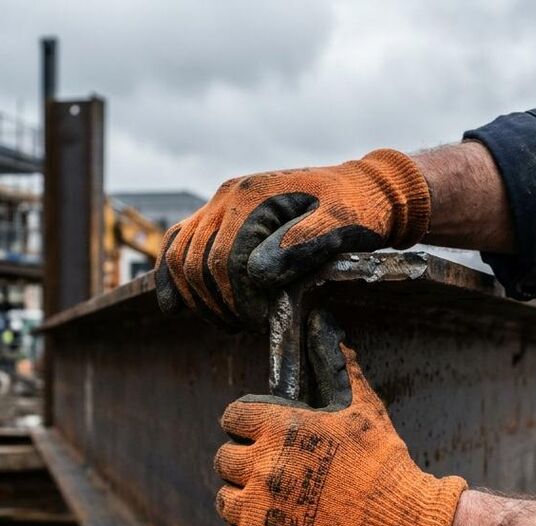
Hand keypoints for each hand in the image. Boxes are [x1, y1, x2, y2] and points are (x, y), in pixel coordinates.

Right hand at [156, 150, 430, 327]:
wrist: (365, 188)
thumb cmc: (360, 211)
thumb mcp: (342, 226)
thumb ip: (302, 245)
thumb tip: (257, 273)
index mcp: (253, 197)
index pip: (224, 262)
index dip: (239, 300)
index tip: (262, 322)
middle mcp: (229, 194)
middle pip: (197, 262)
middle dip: (218, 303)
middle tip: (247, 327)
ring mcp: (221, 202)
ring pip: (180, 255)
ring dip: (198, 297)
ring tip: (230, 322)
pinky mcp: (221, 213)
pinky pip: (179, 241)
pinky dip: (170, 275)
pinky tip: (172, 306)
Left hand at [213, 311, 465, 525]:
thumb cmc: (385, 465)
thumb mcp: (364, 407)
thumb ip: (338, 366)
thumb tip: (325, 323)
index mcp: (280, 427)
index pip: (232, 418)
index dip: (244, 427)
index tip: (260, 437)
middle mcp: (262, 464)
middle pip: (223, 460)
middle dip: (244, 464)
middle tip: (271, 474)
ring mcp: (257, 506)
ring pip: (225, 500)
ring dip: (243, 500)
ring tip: (273, 506)